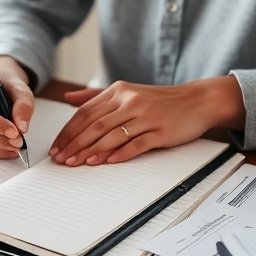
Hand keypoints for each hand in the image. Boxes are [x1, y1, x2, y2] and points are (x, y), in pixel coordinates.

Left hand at [50, 76, 245, 165]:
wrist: (198, 100)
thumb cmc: (160, 100)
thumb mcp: (128, 91)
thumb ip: (96, 95)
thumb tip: (68, 97)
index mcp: (119, 91)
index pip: (86, 112)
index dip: (69, 131)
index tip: (57, 146)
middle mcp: (130, 101)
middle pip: (95, 125)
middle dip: (74, 144)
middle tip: (61, 159)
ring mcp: (146, 116)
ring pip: (111, 135)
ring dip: (91, 151)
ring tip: (76, 163)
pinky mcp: (160, 132)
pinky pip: (135, 144)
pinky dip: (119, 154)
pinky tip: (105, 162)